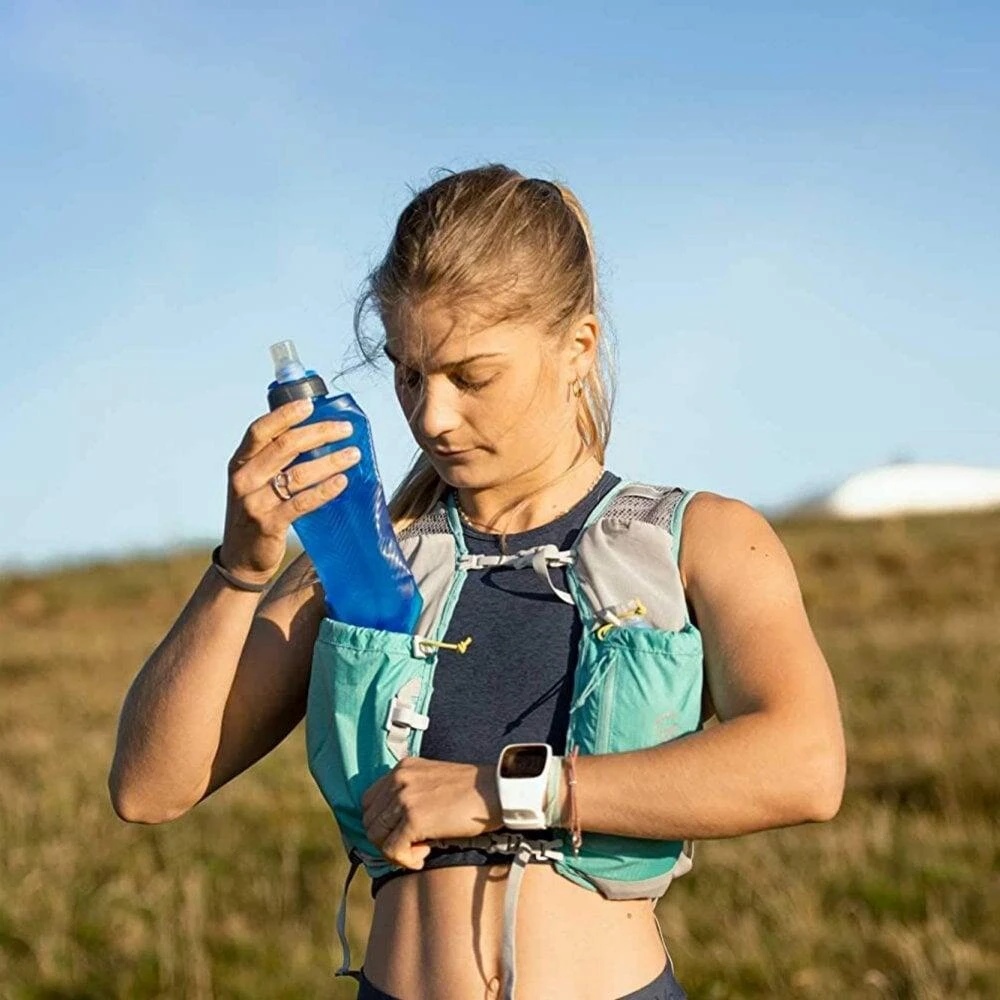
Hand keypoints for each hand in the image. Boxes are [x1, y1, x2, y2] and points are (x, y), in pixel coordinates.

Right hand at [219, 398, 361, 583]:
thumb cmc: (256, 512)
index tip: (310, 404)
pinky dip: (324, 491)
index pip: (261, 430)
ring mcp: (254, 502)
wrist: (241, 558)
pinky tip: (342, 483)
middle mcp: (243, 479)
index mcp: (240, 462)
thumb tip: (316, 434)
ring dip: (330, 461)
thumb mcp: (255, 482)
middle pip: (285, 447)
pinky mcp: (269, 524)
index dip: (285, 414)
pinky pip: (302, 502)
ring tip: (353, 454)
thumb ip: (275, 460)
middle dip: (319, 433)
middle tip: (346, 429)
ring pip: (298, 474)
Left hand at [361, 757, 503, 868]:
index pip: (370, 801)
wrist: (497, 791)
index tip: (399, 834)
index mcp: (403, 768)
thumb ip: (411, 793)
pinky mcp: (414, 819)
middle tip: (411, 847)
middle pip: (370, 820)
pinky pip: (393, 849)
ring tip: (420, 851)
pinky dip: (406, 860)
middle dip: (386, 840)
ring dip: (396, 851)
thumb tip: (394, 825)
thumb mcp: (433, 781)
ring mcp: (404, 798)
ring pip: (377, 837)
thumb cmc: (472, 791)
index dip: (381, 823)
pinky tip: (424, 857)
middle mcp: (399, 779)